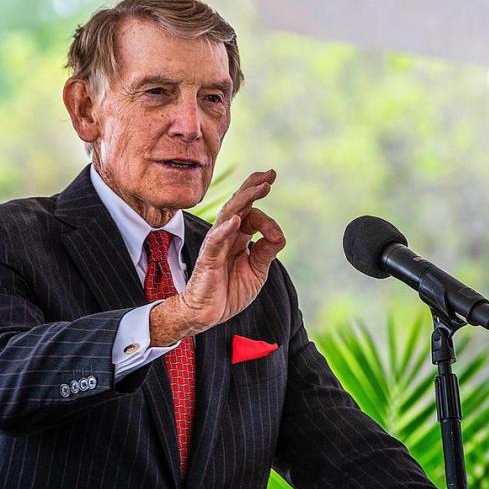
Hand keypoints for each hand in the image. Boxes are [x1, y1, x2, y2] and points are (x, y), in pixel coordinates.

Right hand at [150, 170, 284, 344]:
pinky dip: (225, 230)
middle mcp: (226, 236)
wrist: (208, 314)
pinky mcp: (208, 259)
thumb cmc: (230, 291)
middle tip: (269, 175)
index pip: (252, 214)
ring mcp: (216, 245)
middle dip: (254, 188)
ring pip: (228, 216)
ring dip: (244, 200)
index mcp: (238, 237)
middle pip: (239, 205)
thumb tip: (279, 234)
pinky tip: (235, 221)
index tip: (277, 227)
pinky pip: (216, 241)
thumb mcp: (257, 271)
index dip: (267, 215)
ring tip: (259, 188)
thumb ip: (267, 251)